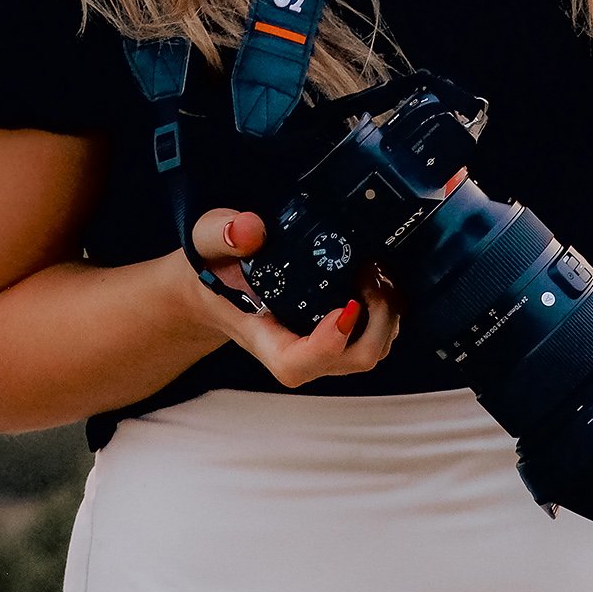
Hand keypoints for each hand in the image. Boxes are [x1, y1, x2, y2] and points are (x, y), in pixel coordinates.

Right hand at [186, 207, 400, 387]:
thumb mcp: (206, 240)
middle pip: (349, 361)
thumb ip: (222, 233)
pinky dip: (384, 311)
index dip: (327, 345)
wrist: (213, 283)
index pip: (295, 363)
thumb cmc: (211, 267)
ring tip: (378, 268)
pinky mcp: (334, 334)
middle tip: (373, 271)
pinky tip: (376, 275)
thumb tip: (251, 228)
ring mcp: (318, 345)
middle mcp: (295, 348)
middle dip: (376, 321)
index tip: (346, 306)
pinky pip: (371, 336)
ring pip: (368, 351)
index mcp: (261, 335)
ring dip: (386, 315)